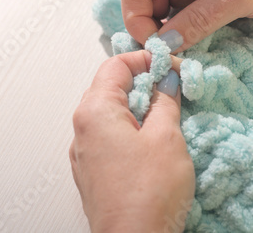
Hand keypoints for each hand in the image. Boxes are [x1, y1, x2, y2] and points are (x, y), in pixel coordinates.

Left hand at [69, 51, 194, 232]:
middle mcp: (82, 128)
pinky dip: (129, 126)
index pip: (116, 65)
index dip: (145, 59)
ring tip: (164, 113)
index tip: (169, 66)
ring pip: (109, 111)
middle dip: (141, 81)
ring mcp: (84, 151)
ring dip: (136, 104)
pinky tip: (150, 139)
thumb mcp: (166, 136)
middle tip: (170, 87)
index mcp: (95, 111)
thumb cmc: (148, 192)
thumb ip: (165, 100)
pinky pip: (108, 134)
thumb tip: (166, 79)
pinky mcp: (92, 170)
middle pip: (109, 86)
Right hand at [120, 0, 252, 51]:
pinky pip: (181, 9)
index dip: (137, 20)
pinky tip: (197, 40)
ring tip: (187, 49)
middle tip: (172, 54)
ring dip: (169, 30)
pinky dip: (184, 27)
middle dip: (152, 27)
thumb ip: (197, 20)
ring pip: (161, 6)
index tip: (159, 48)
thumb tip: (164, 46)